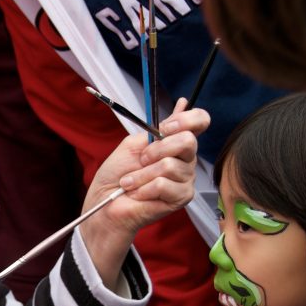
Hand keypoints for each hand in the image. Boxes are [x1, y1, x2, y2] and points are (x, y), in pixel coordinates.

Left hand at [80, 100, 208, 288]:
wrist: (105, 203)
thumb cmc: (116, 175)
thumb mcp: (132, 144)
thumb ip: (156, 129)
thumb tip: (182, 103)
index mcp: (174, 142)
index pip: (199, 121)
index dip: (187, 119)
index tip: (166, 127)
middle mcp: (185, 159)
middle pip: (188, 141)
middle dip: (156, 149)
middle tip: (140, 161)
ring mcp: (185, 179)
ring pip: (170, 165)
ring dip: (142, 174)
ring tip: (132, 183)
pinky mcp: (182, 197)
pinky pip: (164, 184)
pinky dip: (144, 188)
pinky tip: (138, 194)